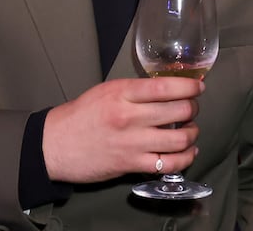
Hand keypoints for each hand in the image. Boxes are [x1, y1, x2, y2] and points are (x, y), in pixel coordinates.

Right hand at [41, 76, 203, 183]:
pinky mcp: (131, 164)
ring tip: (191, 131)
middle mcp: (130, 117)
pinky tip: (188, 152)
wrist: (54, 145)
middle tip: (192, 108)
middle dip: (193, 109)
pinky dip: (185, 158)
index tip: (198, 88)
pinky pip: (168, 163)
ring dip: (193, 134)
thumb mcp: (106, 91)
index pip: (166, 87)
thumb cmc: (80, 115)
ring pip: (179, 138)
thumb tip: (167, 90)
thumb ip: (135, 91)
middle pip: (179, 111)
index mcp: (123, 93)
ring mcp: (132, 142)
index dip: (189, 87)